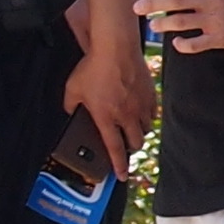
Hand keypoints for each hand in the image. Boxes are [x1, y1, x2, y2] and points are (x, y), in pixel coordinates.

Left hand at [67, 38, 154, 168]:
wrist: (116, 47)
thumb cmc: (93, 66)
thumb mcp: (72, 89)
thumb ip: (71, 106)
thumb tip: (72, 112)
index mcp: (106, 118)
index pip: (114, 149)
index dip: (119, 166)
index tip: (122, 176)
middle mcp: (126, 115)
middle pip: (135, 143)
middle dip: (131, 149)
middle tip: (125, 147)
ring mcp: (141, 105)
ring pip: (146, 129)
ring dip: (139, 133)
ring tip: (132, 128)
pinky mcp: (150, 93)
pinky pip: (152, 113)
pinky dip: (147, 116)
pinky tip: (141, 112)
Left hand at [137, 0, 223, 54]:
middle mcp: (213, 0)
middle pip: (175, 0)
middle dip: (152, 4)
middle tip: (137, 9)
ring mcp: (217, 19)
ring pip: (181, 21)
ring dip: (163, 23)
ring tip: (153, 27)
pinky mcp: (223, 38)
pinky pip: (197, 43)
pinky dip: (183, 44)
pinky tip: (176, 44)